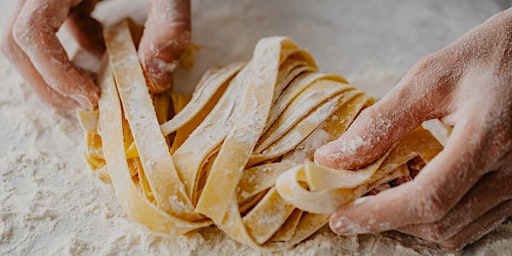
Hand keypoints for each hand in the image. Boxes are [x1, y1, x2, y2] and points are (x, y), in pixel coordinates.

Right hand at [1, 0, 189, 109]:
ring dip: (58, 67)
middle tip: (85, 104)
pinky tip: (105, 49)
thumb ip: (169, 23)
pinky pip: (55, 21)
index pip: (29, 34)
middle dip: (47, 82)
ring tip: (95, 86)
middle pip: (18, 41)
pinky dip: (75, 44)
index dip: (53, 75)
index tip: (91, 98)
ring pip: (32, 35)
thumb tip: (157, 79)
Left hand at [315, 8, 511, 250]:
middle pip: (440, 222)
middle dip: (387, 221)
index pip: (428, 198)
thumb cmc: (486, 58)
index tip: (341, 219)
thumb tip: (332, 157)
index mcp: (487, 139)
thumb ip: (380, 121)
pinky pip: (470, 220)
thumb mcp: (428, 78)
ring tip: (376, 198)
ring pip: (455, 231)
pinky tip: (408, 193)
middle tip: (350, 206)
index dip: (379, 214)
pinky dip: (433, 217)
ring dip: (408, 223)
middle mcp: (509, 172)